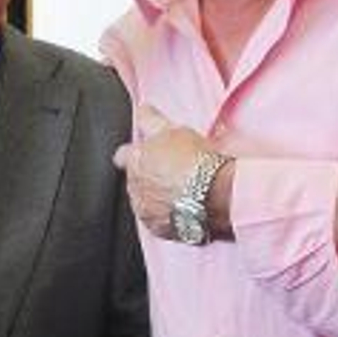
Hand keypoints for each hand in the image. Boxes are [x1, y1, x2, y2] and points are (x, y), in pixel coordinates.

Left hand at [111, 104, 230, 240]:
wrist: (215, 194)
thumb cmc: (195, 160)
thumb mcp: (173, 130)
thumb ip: (150, 120)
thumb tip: (141, 108)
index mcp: (133, 161)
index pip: (122, 155)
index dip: (133, 154)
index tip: (145, 154)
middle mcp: (133, 186)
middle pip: (134, 179)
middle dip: (148, 176)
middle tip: (172, 172)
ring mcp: (143, 209)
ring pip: (144, 200)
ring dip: (156, 196)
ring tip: (181, 190)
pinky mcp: (157, 228)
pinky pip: (157, 220)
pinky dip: (166, 215)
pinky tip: (183, 206)